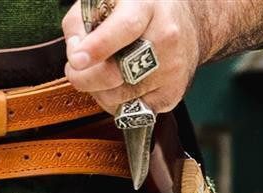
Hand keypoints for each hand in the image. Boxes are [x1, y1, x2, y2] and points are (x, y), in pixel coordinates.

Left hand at [61, 0, 208, 116]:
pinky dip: (117, 103)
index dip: (97, 47)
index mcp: (146, 5)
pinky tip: (121, 85)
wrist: (188, 25)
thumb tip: (74, 53)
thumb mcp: (110, 0)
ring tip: (102, 74)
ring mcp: (171, 69)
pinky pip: (131, 112)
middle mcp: (165, 37)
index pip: (124, 28)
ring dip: (99, 92)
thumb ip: (82, 21)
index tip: (77, 60)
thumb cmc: (142, 11)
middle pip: (115, 73)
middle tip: (76, 71)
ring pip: (117, 98)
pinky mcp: (172, 94)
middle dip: (85, 78)